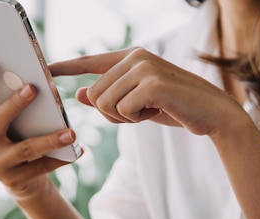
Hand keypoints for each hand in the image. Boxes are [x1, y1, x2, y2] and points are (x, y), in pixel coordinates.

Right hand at [0, 61, 79, 200]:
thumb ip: (18, 108)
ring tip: (71, 133)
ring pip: (25, 149)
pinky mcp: (14, 181)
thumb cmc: (21, 142)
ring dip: (50, 139)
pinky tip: (78, 150)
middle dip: (15, 104)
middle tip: (33, 88)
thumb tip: (38, 84)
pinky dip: (61, 159)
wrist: (23, 182)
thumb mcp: (15, 125)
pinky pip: (41, 168)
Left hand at [49, 48, 245, 137]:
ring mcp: (144, 68)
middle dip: (112, 114)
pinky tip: (156, 113)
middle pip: (95, 94)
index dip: (67, 67)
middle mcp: (135, 57)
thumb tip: (81, 95)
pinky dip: (135, 120)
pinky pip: (122, 111)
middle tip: (139, 114)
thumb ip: (111, 96)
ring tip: (148, 112)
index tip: (46, 69)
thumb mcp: (139, 103)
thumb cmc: (176, 107)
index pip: (91, 62)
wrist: (212, 113)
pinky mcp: (152, 83)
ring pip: (105, 103)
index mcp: (131, 58)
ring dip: (123, 118)